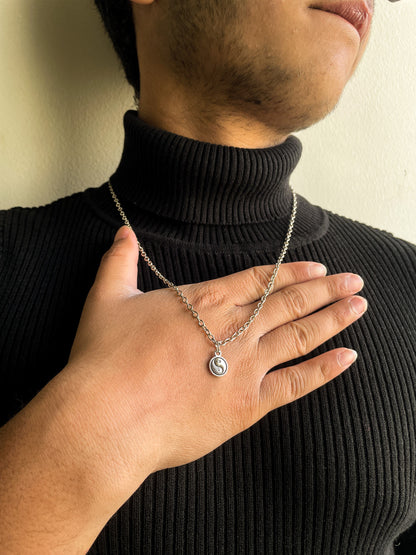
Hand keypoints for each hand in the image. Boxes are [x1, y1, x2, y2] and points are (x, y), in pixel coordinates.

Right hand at [63, 225, 366, 503]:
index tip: (318, 268)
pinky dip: (324, 369)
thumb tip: (122, 233)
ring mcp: (245, 366)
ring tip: (359, 305)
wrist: (106, 416)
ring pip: (300, 335)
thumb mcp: (107, 299)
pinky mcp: (247, 404)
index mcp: (205, 300)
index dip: (292, 272)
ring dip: (332, 318)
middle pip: (289, 302)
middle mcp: (233, 328)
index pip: (260, 280)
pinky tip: (349, 357)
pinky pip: (296, 384)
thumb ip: (119, 262)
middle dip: (325, 289)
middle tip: (355, 280)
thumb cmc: (104, 358)